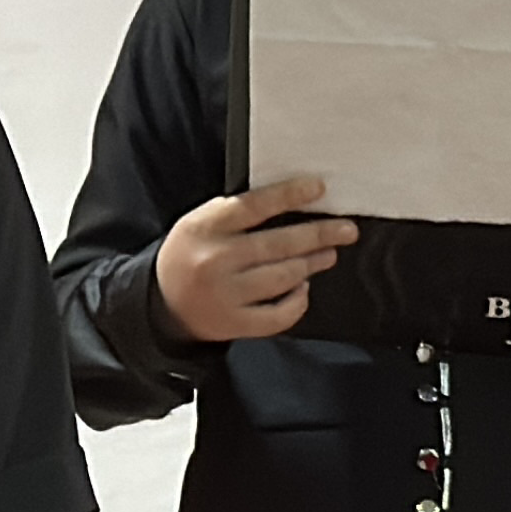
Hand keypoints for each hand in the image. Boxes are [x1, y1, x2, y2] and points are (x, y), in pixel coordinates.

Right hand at [152, 178, 356, 343]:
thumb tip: (292, 202)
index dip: (289, 195)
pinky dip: (297, 302)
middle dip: (319, 235)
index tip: (318, 188)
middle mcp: (216, 261)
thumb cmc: (191, 255)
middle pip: (278, 244)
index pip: (254, 206)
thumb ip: (236, 214)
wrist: (163, 304)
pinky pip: (278, 314)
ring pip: (283, 277)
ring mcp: (226, 295)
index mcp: (205, 228)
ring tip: (328, 254)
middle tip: (346, 230)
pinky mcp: (234, 323)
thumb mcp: (200, 223)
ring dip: (312, 264)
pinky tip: (303, 288)